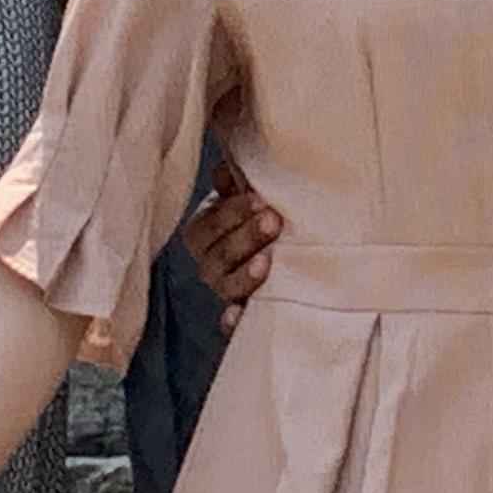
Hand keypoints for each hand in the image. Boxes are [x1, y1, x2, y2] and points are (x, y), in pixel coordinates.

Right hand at [182, 166, 278, 330]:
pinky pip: (232, 322)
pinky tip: (238, 315)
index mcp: (205, 232)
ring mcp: (227, 289)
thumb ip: (236, 181)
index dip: (232, 213)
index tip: (260, 200)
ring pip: (226, 285)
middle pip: (219, 255)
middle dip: (246, 238)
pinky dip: (232, 320)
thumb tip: (227, 170)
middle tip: (273, 221)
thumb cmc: (263, 212)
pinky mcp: (245, 310)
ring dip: (245, 274)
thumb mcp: (249, 194)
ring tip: (267, 260)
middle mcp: (210, 264)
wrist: (287, 243)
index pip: (209, 225)